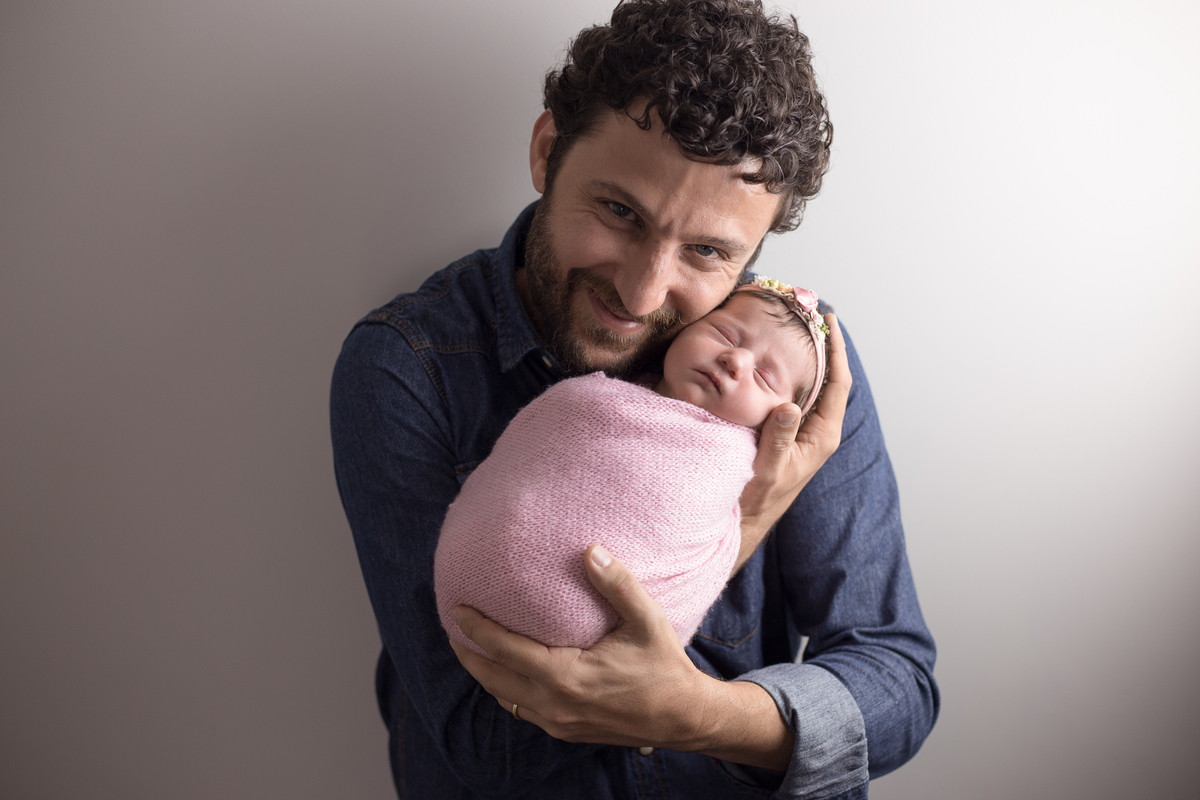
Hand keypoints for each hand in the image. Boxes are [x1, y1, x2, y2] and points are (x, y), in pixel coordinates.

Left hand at [448, 544, 715, 750]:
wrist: (683, 718)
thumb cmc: (665, 667)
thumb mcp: (647, 621)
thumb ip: (617, 585)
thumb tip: (591, 550)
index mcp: (567, 677)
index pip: (505, 650)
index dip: (476, 628)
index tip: (457, 606)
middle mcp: (555, 704)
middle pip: (492, 677)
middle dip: (467, 651)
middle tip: (453, 624)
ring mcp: (558, 722)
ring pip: (503, 697)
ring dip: (483, 671)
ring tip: (470, 645)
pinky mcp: (565, 731)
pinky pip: (521, 709)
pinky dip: (505, 688)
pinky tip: (505, 671)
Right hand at [735, 314, 850, 570]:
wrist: (747, 520)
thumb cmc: (758, 498)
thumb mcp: (768, 469)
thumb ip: (778, 439)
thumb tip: (788, 408)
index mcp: (822, 435)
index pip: (838, 383)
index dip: (835, 350)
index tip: (829, 321)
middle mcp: (818, 429)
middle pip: (829, 378)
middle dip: (823, 346)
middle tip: (812, 314)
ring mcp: (804, 430)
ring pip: (813, 385)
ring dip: (807, 357)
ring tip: (798, 327)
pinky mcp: (789, 432)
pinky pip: (797, 394)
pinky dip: (791, 373)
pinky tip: (776, 359)